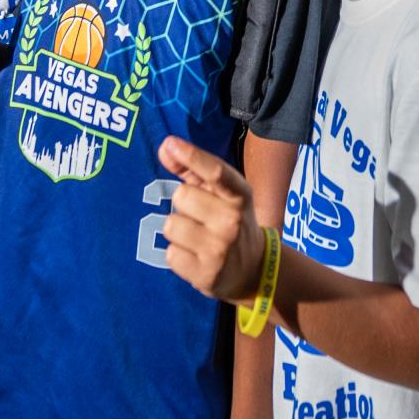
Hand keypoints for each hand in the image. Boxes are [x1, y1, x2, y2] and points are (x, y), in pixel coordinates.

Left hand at [158, 136, 268, 303]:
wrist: (253, 270)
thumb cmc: (229, 221)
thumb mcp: (221, 194)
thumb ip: (192, 169)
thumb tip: (165, 147)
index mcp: (239, 195)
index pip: (216, 172)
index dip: (192, 155)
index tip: (170, 143)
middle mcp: (233, 221)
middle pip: (181, 196)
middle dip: (183, 205)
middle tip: (200, 217)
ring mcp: (220, 249)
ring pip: (171, 225)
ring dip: (178, 232)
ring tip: (197, 239)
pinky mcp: (206, 275)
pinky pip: (170, 254)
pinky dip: (178, 255)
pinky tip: (196, 257)